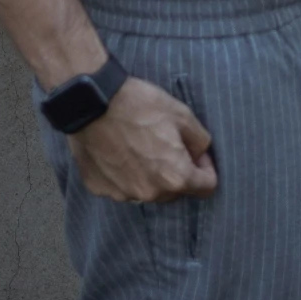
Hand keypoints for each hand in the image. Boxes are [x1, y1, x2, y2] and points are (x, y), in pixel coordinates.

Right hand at [71, 77, 217, 203]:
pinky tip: (121, 151)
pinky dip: (127, 174)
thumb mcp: (184, 115)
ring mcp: (122, 195)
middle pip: (176, 191)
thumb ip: (200, 142)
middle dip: (178, 172)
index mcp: (174, 177)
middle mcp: (149, 194)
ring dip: (152, 176)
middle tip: (169, 144)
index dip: (207, 168)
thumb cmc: (142, 107)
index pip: (206, 188)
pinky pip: (123, 187)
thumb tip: (199, 156)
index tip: (197, 152)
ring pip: (149, 190)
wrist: (93, 105)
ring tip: (142, 146)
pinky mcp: (101, 190)